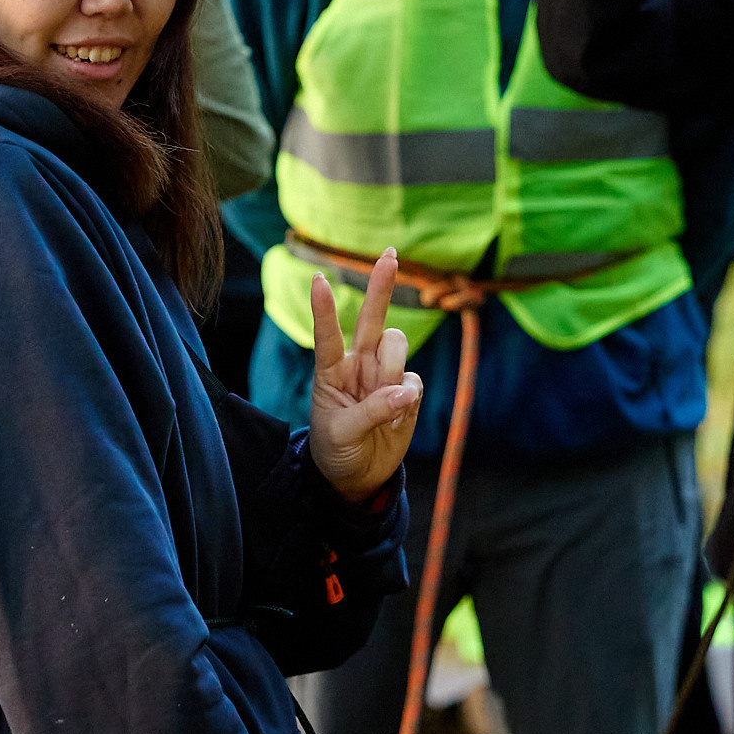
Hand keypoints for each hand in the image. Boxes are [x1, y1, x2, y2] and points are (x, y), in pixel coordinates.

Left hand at [307, 250, 423, 503]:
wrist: (356, 478)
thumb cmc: (336, 450)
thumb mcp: (342, 434)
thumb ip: (372, 411)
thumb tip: (405, 392)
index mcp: (332, 371)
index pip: (327, 335)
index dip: (324, 309)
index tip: (318, 278)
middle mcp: (359, 365)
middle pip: (373, 318)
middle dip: (381, 286)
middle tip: (390, 254)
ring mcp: (384, 375)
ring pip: (397, 347)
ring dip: (393, 369)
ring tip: (386, 403)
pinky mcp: (407, 391)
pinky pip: (415, 380)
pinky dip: (408, 398)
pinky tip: (397, 420)